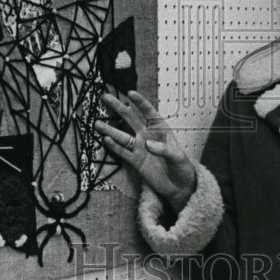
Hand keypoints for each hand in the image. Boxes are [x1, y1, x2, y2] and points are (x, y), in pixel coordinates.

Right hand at [95, 91, 196, 213]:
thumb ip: (164, 149)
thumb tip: (148, 144)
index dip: (140, 102)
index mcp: (161, 129)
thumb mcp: (178, 157)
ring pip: (123, 136)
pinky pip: (123, 152)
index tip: (130, 93)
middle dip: (119, 108)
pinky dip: (114, 147)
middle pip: (131, 119)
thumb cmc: (182, 168)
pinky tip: (106, 140)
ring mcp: (140, 148)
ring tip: (97, 123)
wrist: (179, 186)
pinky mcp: (136, 161)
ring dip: (110, 130)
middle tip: (106, 98)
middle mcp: (148, 135)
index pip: (149, 112)